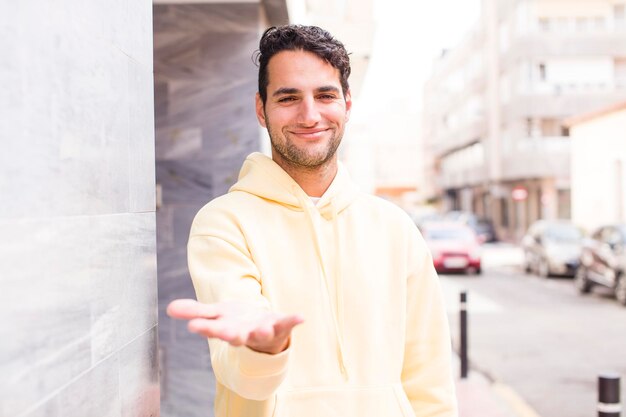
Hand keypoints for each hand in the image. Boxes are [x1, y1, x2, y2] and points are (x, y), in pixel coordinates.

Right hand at [166, 299, 303, 354]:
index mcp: (228, 330)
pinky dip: (293, 321)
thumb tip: (169, 308)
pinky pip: (287, 324)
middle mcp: (245, 334)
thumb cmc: (237, 322)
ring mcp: (264, 331)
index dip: (205, 328)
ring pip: (262, 334)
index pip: (214, 330)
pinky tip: (300, 317)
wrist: (263, 330)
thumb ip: (196, 312)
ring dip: (263, 332)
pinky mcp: (280, 326)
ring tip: (263, 328)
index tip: (194, 326)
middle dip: (232, 334)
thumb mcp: (217, 314)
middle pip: (237, 336)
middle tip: (227, 334)